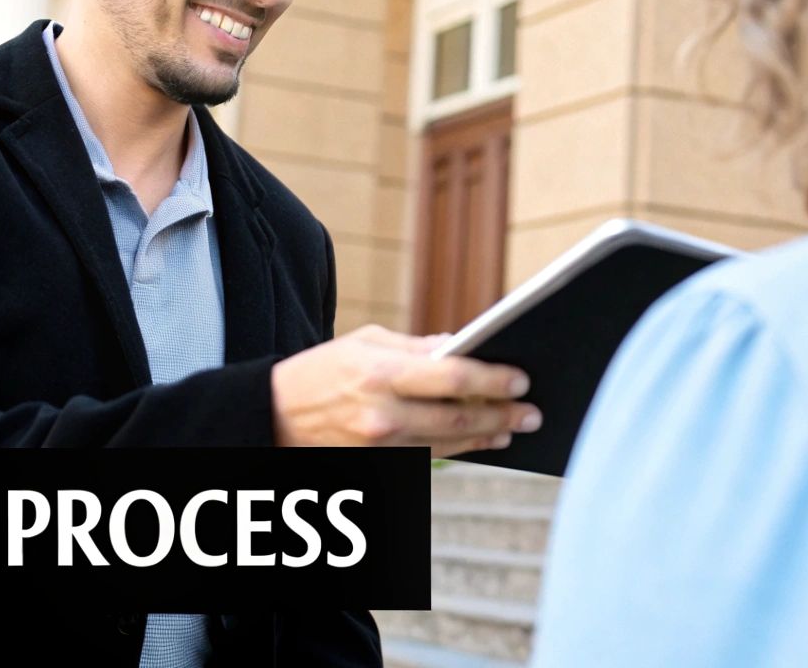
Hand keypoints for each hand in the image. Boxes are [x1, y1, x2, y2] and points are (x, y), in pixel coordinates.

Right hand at [270, 325, 541, 457]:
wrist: (275, 416)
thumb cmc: (322, 371)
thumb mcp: (364, 342)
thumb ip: (415, 347)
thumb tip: (460, 346)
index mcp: (382, 374)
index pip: (451, 376)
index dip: (492, 379)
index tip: (521, 379)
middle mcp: (384, 415)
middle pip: (458, 417)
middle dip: (502, 415)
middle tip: (532, 412)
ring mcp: (382, 446)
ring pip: (449, 442)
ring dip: (487, 435)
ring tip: (513, 427)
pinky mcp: (380, 465)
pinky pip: (429, 456)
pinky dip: (458, 446)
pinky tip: (480, 438)